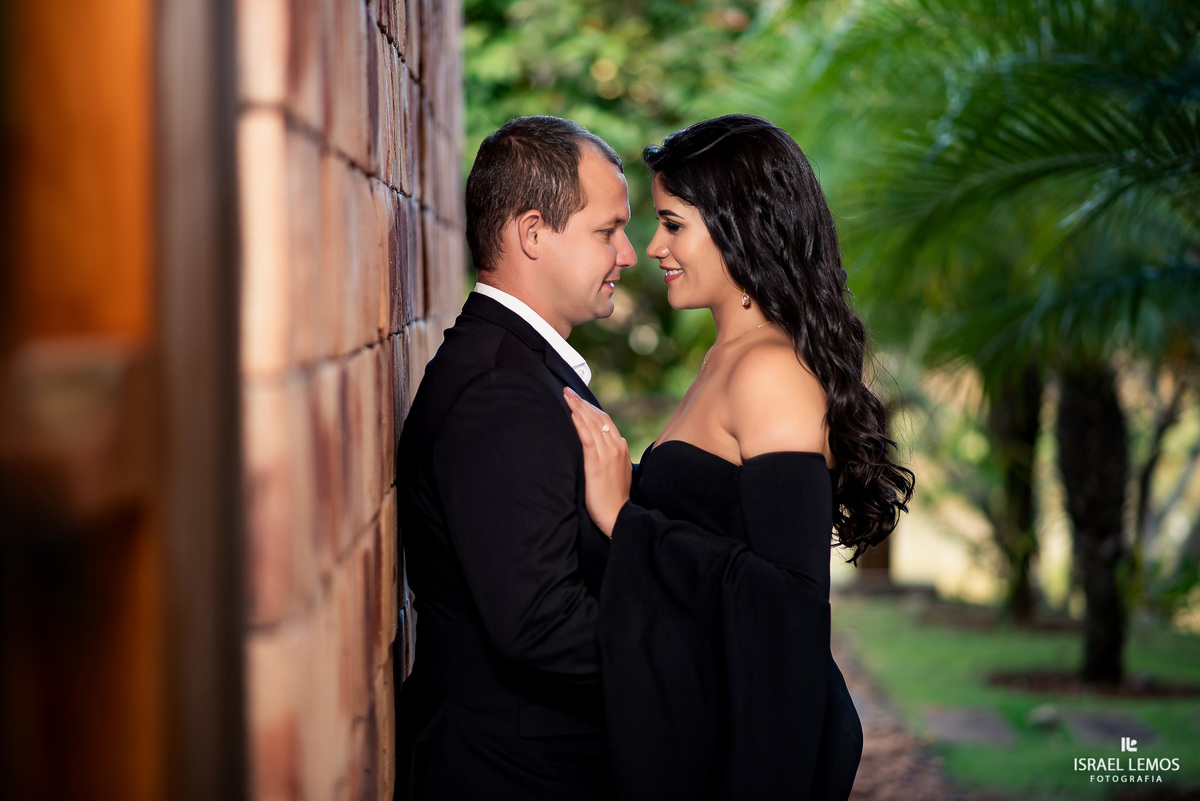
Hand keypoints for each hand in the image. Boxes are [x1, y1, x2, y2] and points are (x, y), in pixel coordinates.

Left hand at [563, 387, 631, 537]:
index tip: (577, 398)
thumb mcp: (618, 470)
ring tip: (566, 396)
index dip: (590, 407)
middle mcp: (616, 446)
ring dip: (578, 408)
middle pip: (598, 417)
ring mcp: (608, 453)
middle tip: (567, 390)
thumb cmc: (614, 497)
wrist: (617, 515)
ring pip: (592, 424)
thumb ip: (612, 455)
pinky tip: (572, 413)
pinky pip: (587, 438)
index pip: (604, 420)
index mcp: (620, 446)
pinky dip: (580, 424)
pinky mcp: (597, 462)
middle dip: (582, 402)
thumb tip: (606, 444)